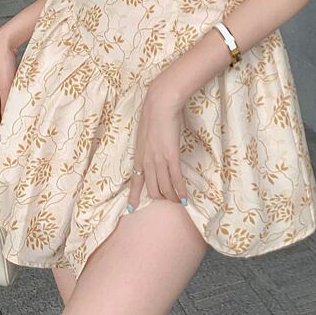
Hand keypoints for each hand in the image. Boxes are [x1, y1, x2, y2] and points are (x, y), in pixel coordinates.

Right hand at [0, 31, 18, 144]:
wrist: (3, 45)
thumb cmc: (3, 66)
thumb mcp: (8, 87)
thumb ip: (10, 103)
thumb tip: (13, 120)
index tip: (1, 150)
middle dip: (2, 132)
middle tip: (13, 143)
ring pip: (3, 112)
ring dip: (9, 120)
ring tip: (20, 130)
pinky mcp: (6, 85)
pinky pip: (9, 102)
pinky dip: (14, 109)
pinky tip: (24, 111)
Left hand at [126, 82, 187, 211]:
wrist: (160, 105)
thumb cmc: (153, 114)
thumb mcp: (144, 133)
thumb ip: (147, 144)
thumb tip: (152, 148)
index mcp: (139, 155)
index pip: (135, 181)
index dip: (133, 196)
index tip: (131, 209)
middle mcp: (147, 161)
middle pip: (151, 188)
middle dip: (158, 197)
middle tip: (166, 202)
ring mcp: (159, 160)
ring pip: (164, 187)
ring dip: (171, 197)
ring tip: (177, 203)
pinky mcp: (171, 156)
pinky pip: (176, 179)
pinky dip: (180, 191)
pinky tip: (184, 198)